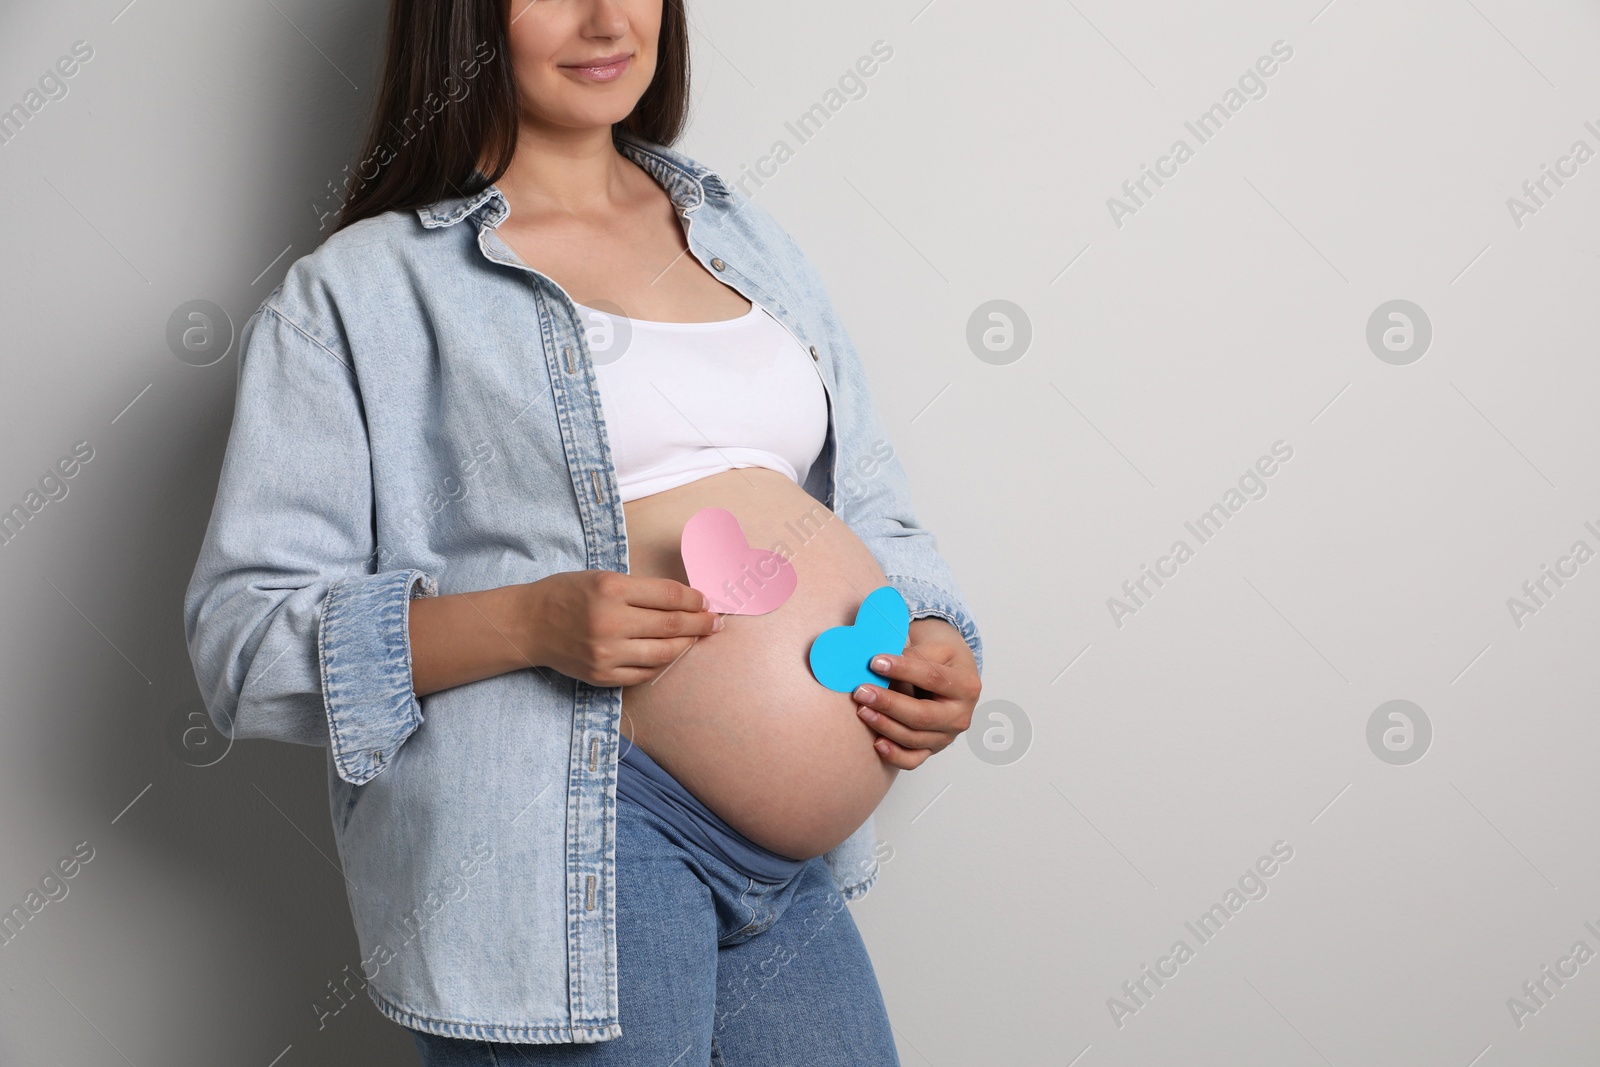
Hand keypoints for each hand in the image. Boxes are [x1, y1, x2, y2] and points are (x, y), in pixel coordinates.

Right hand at [524, 570, 722, 686]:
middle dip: (701, 623)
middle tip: (716, 622)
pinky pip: (645, 673)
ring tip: (697, 638)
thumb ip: (642, 590)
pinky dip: (662, 663)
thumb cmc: (568, 594)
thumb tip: (686, 600)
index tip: (706, 602)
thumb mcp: (604, 578)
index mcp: (611, 589)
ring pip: (664, 653)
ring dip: (687, 644)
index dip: (695, 600)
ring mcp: (606, 652)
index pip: (669, 595)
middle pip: (672, 625)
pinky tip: (670, 653)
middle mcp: (610, 621)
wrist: (529, 624)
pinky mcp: (602, 675)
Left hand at [851, 617, 980, 768]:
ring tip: (862, 710)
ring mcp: (947, 736)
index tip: (875, 662)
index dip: (903, 670)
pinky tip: (876, 742)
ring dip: (884, 725)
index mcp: (966, 687)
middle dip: (889, 704)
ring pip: (913, 738)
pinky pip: (912, 760)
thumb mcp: (936, 648)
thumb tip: (881, 666)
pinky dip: (894, 755)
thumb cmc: (942, 658)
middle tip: (862, 691)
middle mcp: (960, 716)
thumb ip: (913, 656)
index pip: (932, 678)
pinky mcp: (932, 749)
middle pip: (922, 715)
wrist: (952, 672)